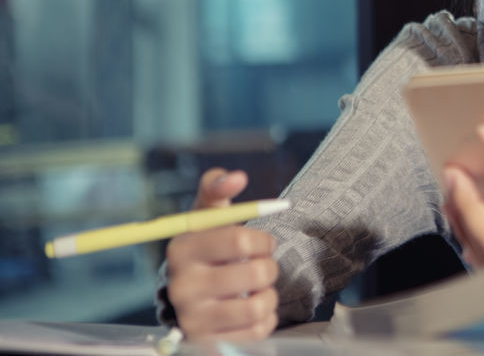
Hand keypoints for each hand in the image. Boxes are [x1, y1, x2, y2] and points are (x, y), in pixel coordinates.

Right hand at [165, 168, 279, 340]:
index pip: (239, 240)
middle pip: (255, 274)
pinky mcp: (207, 343)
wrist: (191, 294)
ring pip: (258, 306)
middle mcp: (181, 287)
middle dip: (269, 267)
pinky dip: (265, 318)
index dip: (263, 240)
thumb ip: (218, 188)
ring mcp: (193, 319)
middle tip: (262, 267)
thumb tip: (236, 177)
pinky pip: (256, 332)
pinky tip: (252, 310)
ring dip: (269, 295)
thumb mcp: (208, 214)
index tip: (265, 243)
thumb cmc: (207, 246)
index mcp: (182, 250)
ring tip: (258, 289)